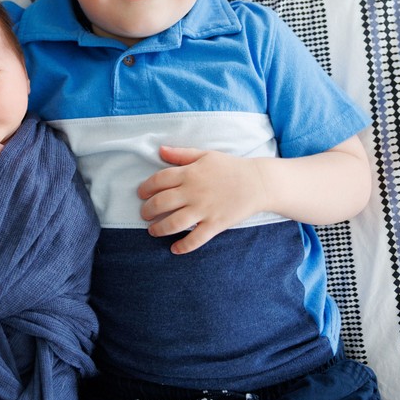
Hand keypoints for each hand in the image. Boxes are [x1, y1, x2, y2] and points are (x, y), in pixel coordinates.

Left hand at [137, 146, 267, 254]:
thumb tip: (160, 150)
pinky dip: (183, 246)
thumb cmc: (230, 167)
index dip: (146, 188)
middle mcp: (193, 192)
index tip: (141, 194)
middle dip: (147, 211)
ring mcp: (204, 209)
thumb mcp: (205, 155)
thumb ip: (181, 154)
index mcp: (190, 173)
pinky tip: (174, 249)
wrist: (258, 182)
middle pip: (161, 203)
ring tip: (152, 231)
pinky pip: (195, 239)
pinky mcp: (215, 224)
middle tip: (144, 214)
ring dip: (158, 229)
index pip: (159, 181)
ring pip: (173, 223)